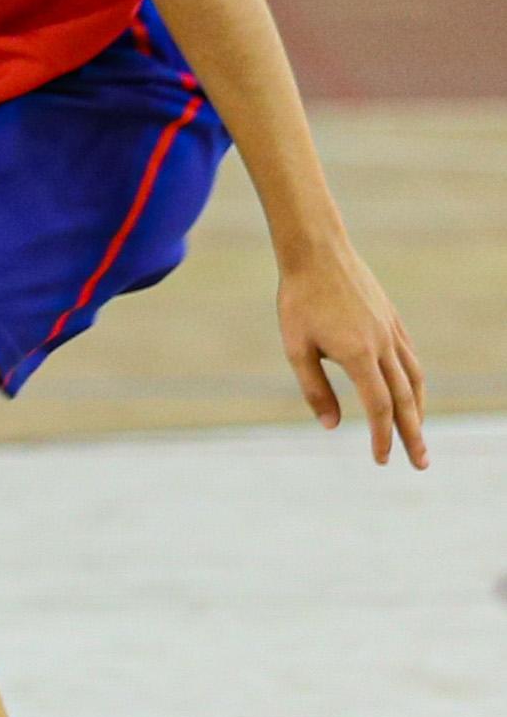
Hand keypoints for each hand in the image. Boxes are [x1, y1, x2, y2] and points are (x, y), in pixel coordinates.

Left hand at [279, 243, 425, 466]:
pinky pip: (409, 358)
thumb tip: (330, 426)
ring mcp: (391, 331)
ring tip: (417, 433)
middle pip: (405, 400)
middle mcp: (383, 346)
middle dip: (413, 434)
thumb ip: (314, 388)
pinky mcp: (391, 320)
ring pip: (414, 378)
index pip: (379, 407)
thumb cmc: (299, 300)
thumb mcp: (296, 347)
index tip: (383, 460)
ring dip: (418, 409)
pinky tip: (410, 391)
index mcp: (359, 355)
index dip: (382, 436)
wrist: (317, 253)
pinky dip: (414, 381)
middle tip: (421, 463)